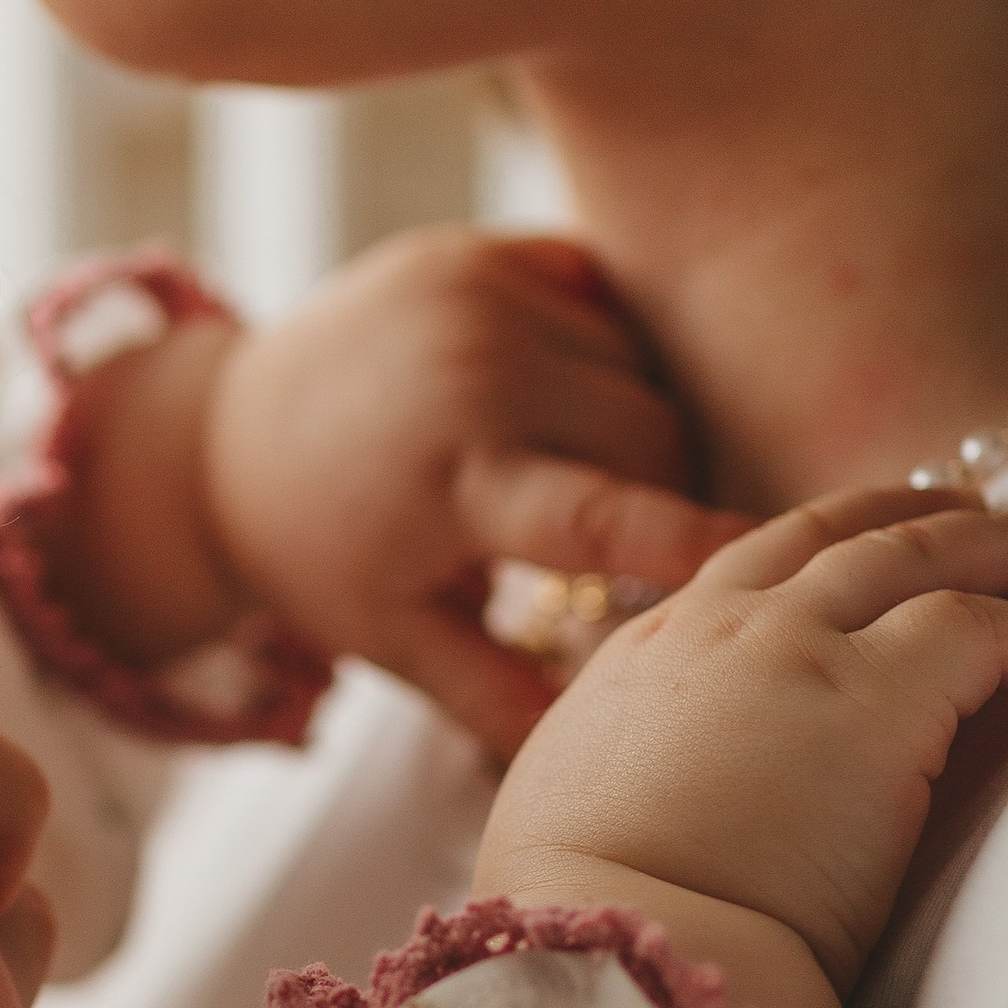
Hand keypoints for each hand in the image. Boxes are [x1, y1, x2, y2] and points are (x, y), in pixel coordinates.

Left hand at [55, 231, 747, 758]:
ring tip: (559, 467)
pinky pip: (605, 300)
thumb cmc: (320, 552)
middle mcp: (473, 371)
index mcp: (456, 479)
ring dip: (630, 421)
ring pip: (643, 366)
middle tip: (602, 540)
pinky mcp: (481, 250)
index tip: (784, 550)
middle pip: (656, 432)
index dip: (700, 536)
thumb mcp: (395, 637)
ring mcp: (477, 294)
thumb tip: (605, 757)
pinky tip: (545, 397)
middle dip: (658, 489)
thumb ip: (504, 698)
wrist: (223, 436)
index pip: (607, 512)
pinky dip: (600, 351)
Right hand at [477, 490, 1007, 1007]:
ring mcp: (798, 648)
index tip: (857, 545)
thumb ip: (619, 776)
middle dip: (906, 512)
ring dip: (991, 542)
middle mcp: (718, 629)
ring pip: (916, 554)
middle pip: (831, 536)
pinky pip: (982, 630)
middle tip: (967, 504)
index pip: (742, 573)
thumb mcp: (565, 813)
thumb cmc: (588, 921)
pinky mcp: (880, 696)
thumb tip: (646, 806)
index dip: (813, 552)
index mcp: (641, 661)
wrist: (615, 945)